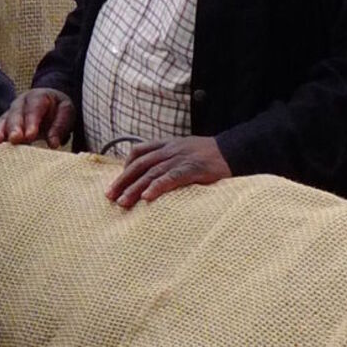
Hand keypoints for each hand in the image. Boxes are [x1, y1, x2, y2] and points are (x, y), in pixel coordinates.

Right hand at [0, 88, 75, 147]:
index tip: (30, 136)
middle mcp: (21, 102)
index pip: (33, 109)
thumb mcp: (66, 112)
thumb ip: (60, 126)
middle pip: (15, 114)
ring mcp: (11, 111)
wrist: (50, 103)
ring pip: (3, 120)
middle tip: (15, 140)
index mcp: (38, 96)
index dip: (31, 122)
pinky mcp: (5, 122)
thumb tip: (53, 143)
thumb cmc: (58, 109)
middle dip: (14, 127)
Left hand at [105, 135, 230, 207]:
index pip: (139, 151)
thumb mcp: (186, 150)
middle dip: (123, 181)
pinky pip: (171, 178)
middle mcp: (171, 150)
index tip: (117, 181)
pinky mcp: (193, 169)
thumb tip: (154, 176)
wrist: (235, 150)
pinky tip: (146, 197)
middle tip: (110, 196)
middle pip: (140, 164)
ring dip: (135, 188)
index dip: (126, 166)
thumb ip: (169, 159)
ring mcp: (181, 158)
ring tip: (123, 202)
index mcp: (168, 144)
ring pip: (152, 172)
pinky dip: (157, 187)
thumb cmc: (211, 155)